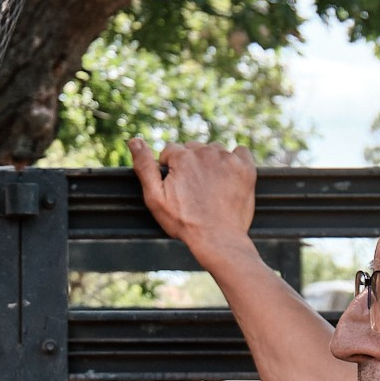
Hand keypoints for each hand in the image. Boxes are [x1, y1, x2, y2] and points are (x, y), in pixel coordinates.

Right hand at [128, 138, 258, 263]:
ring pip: (215, 150)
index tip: (176, 187)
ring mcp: (228, 159)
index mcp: (182, 157)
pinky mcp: (246, 167)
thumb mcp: (155, 198)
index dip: (170, 169)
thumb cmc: (184, 222)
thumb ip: (144, 167)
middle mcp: (206, 152)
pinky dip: (234, 161)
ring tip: (210, 187)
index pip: (171, 151)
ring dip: (211, 162)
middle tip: (193, 190)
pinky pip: (240, 151)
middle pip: (193, 149)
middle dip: (191, 164)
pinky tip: (229, 178)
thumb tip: (133, 140)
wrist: (218, 240)